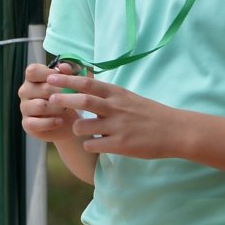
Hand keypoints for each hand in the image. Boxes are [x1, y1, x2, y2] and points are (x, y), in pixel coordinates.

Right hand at [18, 62, 83, 142]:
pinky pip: (36, 123)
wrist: (69, 122)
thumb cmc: (67, 98)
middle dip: (61, 94)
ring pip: (40, 106)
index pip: (33, 71)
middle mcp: (25, 91)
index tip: (63, 80)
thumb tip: (64, 66)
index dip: (49, 74)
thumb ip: (68, 72)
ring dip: (56, 108)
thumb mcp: (70, 83)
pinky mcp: (26, 124)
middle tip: (71, 98)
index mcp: (32, 77)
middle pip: (42, 88)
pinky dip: (51, 122)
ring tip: (65, 109)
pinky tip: (60, 121)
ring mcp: (24, 107)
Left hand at [48, 73, 180, 159]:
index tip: (50, 78)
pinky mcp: (121, 145)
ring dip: (76, 129)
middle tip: (50, 100)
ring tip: (80, 131)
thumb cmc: (149, 113)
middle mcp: (115, 108)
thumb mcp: (128, 97)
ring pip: (84, 127)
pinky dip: (89, 146)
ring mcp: (117, 127)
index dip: (67, 80)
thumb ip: (108, 94)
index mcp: (116, 93)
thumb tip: (85, 85)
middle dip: (63, 100)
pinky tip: (94, 145)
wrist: (175, 131)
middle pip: (82, 100)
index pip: (87, 83)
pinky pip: (94, 146)